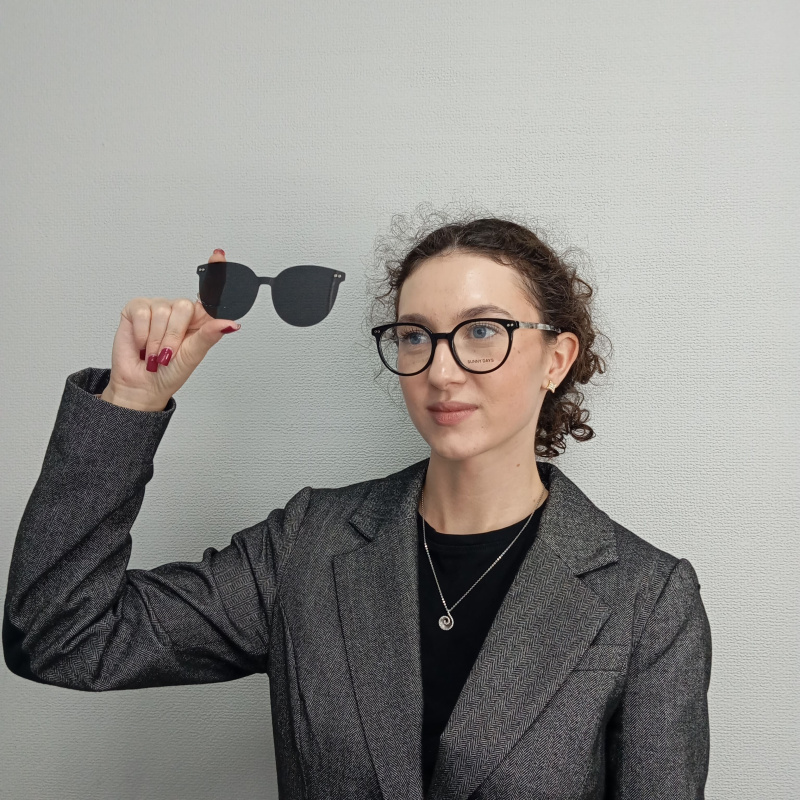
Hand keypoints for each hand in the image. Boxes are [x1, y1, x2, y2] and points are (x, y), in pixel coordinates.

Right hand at [100, 249, 239, 410]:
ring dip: (157, 340)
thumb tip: (230, 324)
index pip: (210, 293)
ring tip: (154, 352)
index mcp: (199, 320)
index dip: (215, 272)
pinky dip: (142, 333)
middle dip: (174, 336)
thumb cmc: (169, 373)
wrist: (141, 384)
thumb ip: (210, 336)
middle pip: (183, 307)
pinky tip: (141, 343)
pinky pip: (142, 312)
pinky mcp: (136, 309)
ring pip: (163, 312)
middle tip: (168, 353)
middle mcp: (179, 311)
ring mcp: (158, 308)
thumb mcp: (193, 356)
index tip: (219, 255)